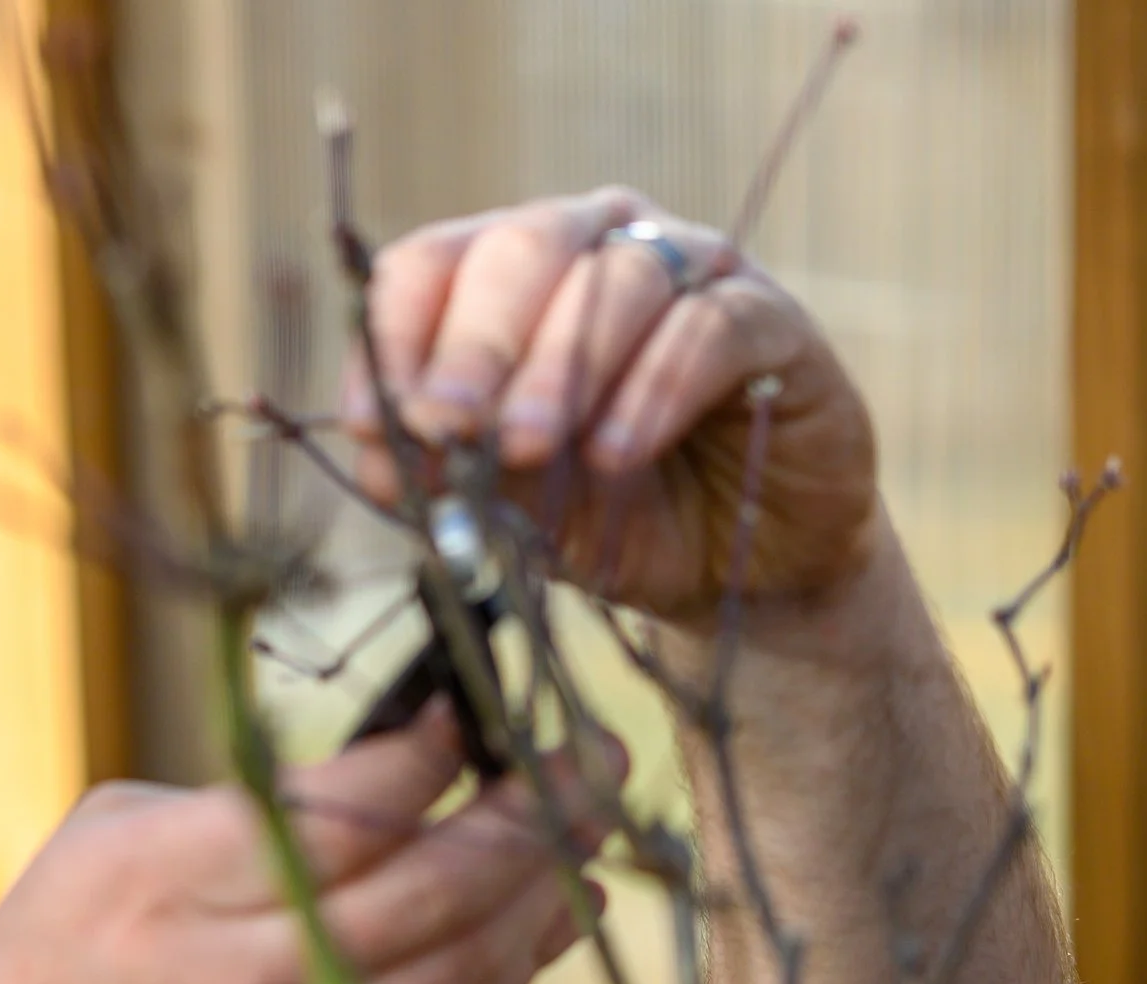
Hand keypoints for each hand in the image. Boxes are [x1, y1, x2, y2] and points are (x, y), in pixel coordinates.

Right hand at [0, 706, 608, 983]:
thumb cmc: (47, 974)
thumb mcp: (102, 846)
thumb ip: (230, 801)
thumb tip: (368, 761)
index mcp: (178, 882)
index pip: (349, 806)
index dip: (432, 748)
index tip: (468, 704)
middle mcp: (251, 970)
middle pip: (442, 882)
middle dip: (541, 805)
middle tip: (592, 749)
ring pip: (472, 962)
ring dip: (552, 886)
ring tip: (596, 822)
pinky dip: (515, 962)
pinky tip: (550, 913)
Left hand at [346, 188, 881, 621]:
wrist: (738, 573)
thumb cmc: (611, 517)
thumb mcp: (508, 507)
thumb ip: (445, 472)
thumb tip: (375, 449)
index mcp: (513, 278)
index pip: (431, 265)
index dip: (395, 336)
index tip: (378, 422)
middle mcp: (599, 246)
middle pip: (521, 247)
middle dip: (473, 344)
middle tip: (446, 423)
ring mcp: (692, 269)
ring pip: (615, 278)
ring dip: (559, 367)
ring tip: (527, 448)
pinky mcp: (770, 318)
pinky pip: (707, 326)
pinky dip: (654, 387)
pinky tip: (616, 453)